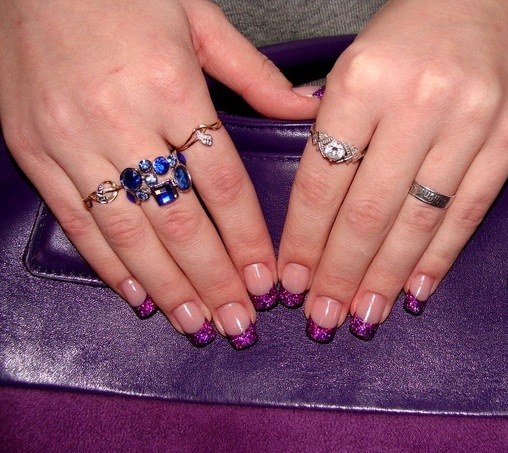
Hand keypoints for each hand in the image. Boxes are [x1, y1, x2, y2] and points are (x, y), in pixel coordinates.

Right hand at [0, 0, 316, 348]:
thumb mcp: (199, 18)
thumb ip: (254, 74)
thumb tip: (307, 109)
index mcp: (168, 86)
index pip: (222, 182)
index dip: (247, 238)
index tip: (266, 279)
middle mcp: (119, 120)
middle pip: (179, 219)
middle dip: (213, 279)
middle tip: (238, 323)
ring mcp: (70, 140)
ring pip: (127, 232)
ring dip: (167, 285)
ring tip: (196, 323)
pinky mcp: (34, 150)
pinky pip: (76, 220)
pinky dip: (108, 264)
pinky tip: (137, 294)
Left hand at [277, 0, 507, 341]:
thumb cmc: (406, 36)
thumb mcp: (351, 65)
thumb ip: (328, 132)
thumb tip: (309, 214)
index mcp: (362, 79)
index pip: (323, 180)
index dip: (304, 239)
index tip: (292, 280)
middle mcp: (417, 101)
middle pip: (368, 210)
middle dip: (340, 273)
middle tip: (321, 317)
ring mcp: (470, 121)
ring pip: (416, 220)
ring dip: (385, 277)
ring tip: (362, 315)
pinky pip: (467, 212)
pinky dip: (438, 258)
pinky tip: (415, 290)